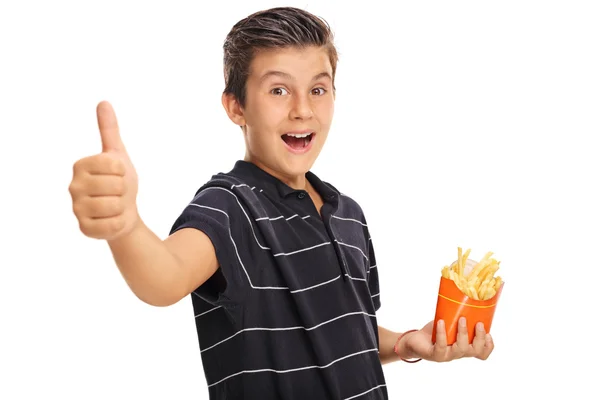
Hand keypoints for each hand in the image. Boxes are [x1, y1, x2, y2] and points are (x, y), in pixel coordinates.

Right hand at [69, 101, 139, 240]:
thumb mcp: (118, 154)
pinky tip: (112, 219)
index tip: (118, 174)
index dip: (124, 171)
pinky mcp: (85, 229)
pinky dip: (120, 223)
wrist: (123, 211)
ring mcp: (77, 209)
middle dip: (124, 190)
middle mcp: (73, 186)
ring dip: (123, 207)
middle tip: (117, 192)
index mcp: (80, 165)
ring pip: (115, 206)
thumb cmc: (119, 181)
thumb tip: (103, 102)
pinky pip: (113, 225)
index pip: (114, 165)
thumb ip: (109, 130)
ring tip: (115, 205)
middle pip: (116, 186)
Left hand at [401, 317, 493, 361]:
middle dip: (480, 337)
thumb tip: (467, 293)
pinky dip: (442, 333)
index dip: (488, 345)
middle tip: (478, 323)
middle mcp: (458, 353)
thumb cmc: (436, 330)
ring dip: (463, 333)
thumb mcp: (450, 322)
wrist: (416, 340)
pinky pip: (441, 346)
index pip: (482, 353)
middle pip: (476, 351)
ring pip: (461, 349)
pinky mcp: (435, 355)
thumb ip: (460, 314)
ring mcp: (448, 355)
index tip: (488, 332)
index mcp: (465, 346)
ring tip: (461, 319)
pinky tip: (441, 322)